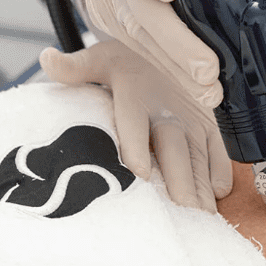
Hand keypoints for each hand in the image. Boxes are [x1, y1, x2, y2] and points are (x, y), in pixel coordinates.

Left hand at [40, 40, 231, 213]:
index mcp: (136, 94)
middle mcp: (169, 109)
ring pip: (199, 157)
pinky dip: (218, 176)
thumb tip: (47, 60)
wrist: (170, 46)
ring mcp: (194, 119)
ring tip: (200, 219)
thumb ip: (75, 67)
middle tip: (182, 215)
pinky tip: (215, 200)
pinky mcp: (211, 125)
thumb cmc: (130, 61)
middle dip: (181, 184)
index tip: (141, 174)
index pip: (134, 122)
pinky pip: (219, 153)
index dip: (138, 147)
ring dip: (201, 189)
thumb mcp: (99, 59)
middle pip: (175, 150)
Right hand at [67, 0, 265, 107]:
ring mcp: (120, 9)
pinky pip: (151, 58)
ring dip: (181, 72)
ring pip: (147, 43)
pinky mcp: (125, 35)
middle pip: (144, 10)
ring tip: (211, 92)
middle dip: (178, 42)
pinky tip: (202, 92)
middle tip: (208, 69)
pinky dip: (178, 77)